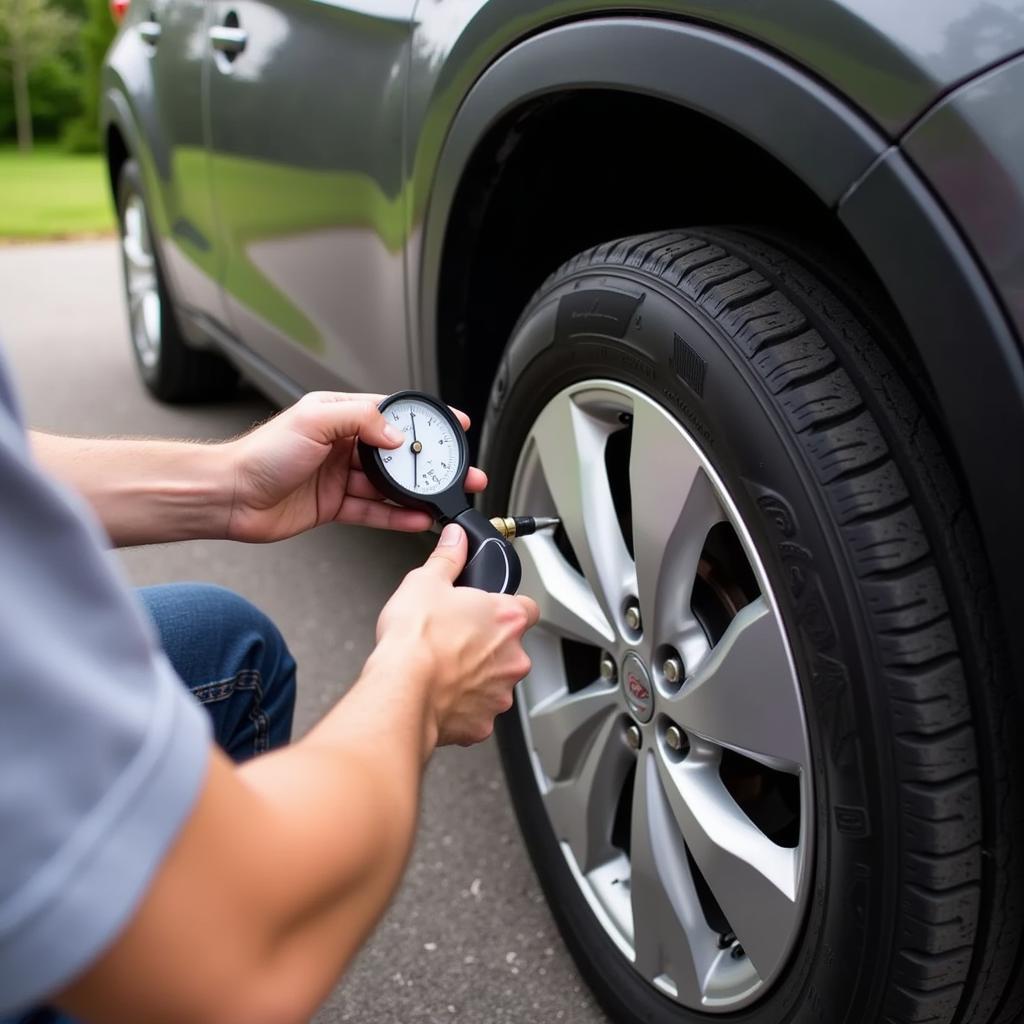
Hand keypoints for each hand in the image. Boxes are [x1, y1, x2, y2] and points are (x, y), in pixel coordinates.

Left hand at [223, 392, 486, 541]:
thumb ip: (362, 420)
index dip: (426, 421)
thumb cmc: (261, 453)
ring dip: (418, 494)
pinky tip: (417, 519)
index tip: (455, 425)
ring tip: (445, 500)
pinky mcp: (335, 506)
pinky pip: (375, 511)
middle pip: (399, 455)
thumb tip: (398, 435)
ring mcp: (340, 477)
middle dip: (432, 464)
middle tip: (461, 471)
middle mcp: (343, 445)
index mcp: (340, 416)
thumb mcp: (315, 420)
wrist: (230, 496)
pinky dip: (397, 517)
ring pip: (390, 486)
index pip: (394, 414)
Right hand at [374, 524, 539, 746]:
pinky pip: (476, 712)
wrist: (402, 691)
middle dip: (487, 645)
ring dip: (476, 676)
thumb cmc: (416, 640)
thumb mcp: (425, 582)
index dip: (507, 608)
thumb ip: (448, 558)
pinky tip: (439, 694)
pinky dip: (462, 706)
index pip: (527, 608)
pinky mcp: (482, 723)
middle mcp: (512, 657)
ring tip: (443, 668)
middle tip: (455, 640)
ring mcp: (500, 693)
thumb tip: (456, 539)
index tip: (489, 610)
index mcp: (507, 619)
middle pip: (509, 647)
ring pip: (494, 681)